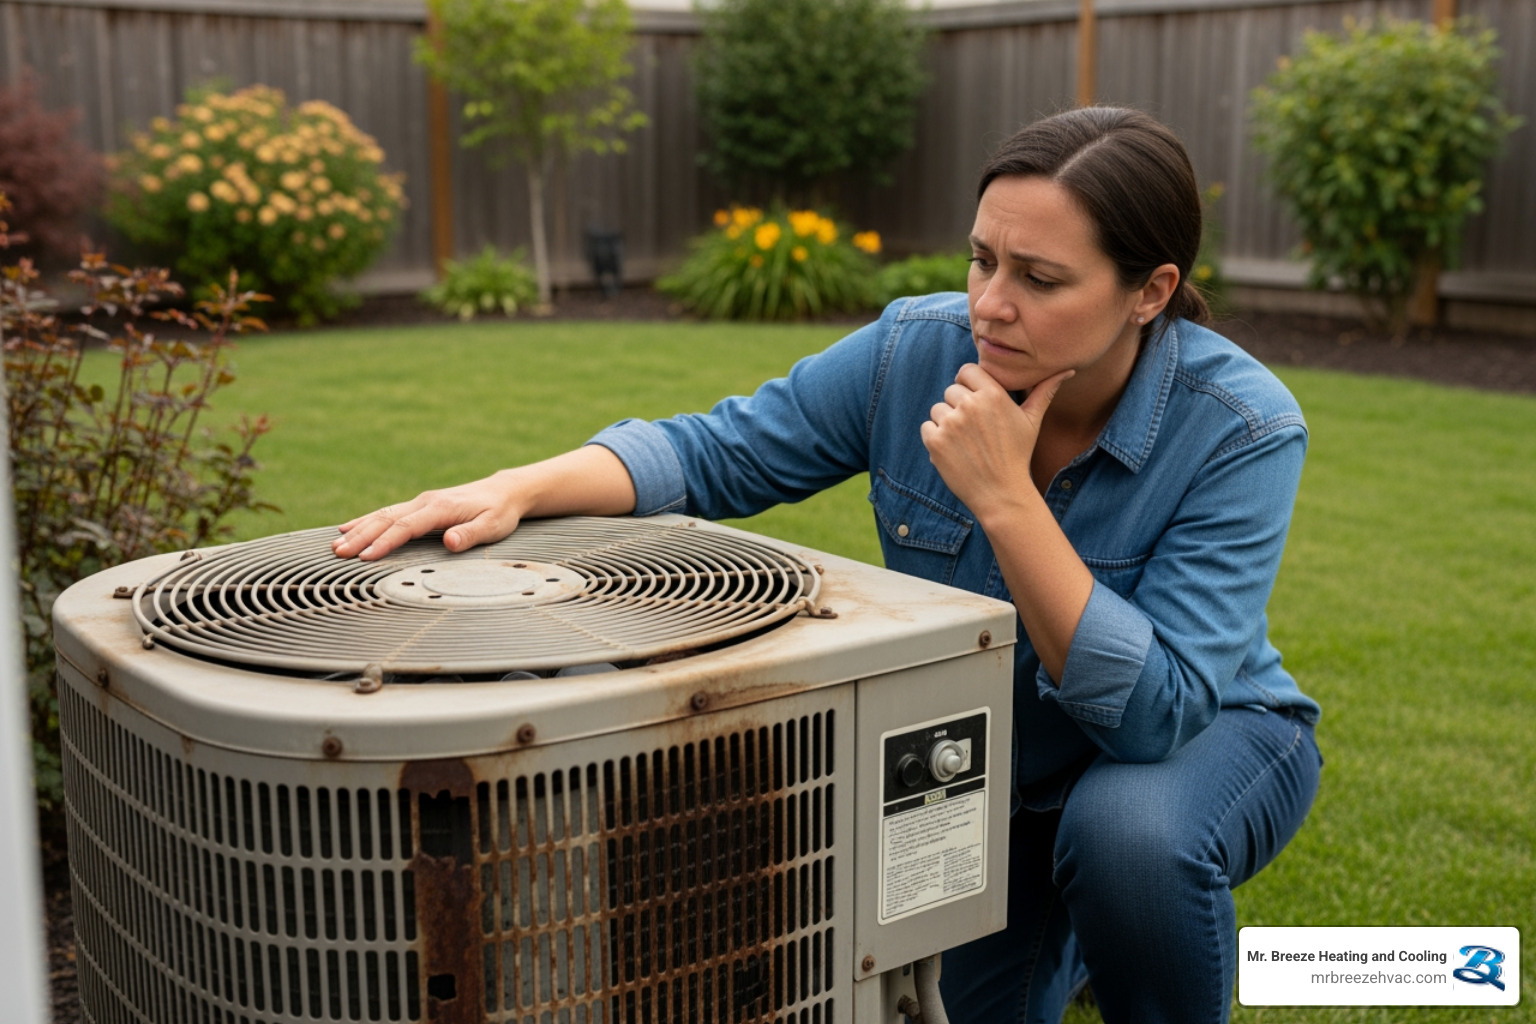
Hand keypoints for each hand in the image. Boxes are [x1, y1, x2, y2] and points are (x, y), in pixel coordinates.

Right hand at [331, 470, 523, 560]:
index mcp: (441, 508)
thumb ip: (470, 534)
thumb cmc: (500, 512)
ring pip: (383, 514)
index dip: (384, 542)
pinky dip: (367, 520)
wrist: (504, 491)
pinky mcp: (420, 505)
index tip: (365, 557)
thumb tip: (450, 542)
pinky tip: (349, 528)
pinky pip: (388, 512)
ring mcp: (421, 502)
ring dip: (359, 529)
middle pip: (387, 519)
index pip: (406, 527)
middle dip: (361, 537)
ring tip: (336, 544)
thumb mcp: (493, 526)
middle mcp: (426, 502)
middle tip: (339, 554)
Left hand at [919, 364, 1073, 516]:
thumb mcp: (1032, 421)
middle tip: (974, 429)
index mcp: (992, 395)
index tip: (974, 400)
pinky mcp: (935, 441)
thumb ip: (1044, 392)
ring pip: (937, 409)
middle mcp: (970, 405)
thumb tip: (1066, 371)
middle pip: (951, 390)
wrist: (1001, 493)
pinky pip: (927, 427)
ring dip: (946, 423)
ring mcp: (951, 423)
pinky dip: (935, 438)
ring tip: (965, 441)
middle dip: (958, 405)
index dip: (968, 384)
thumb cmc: (1018, 455)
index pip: (966, 370)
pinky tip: (954, 451)